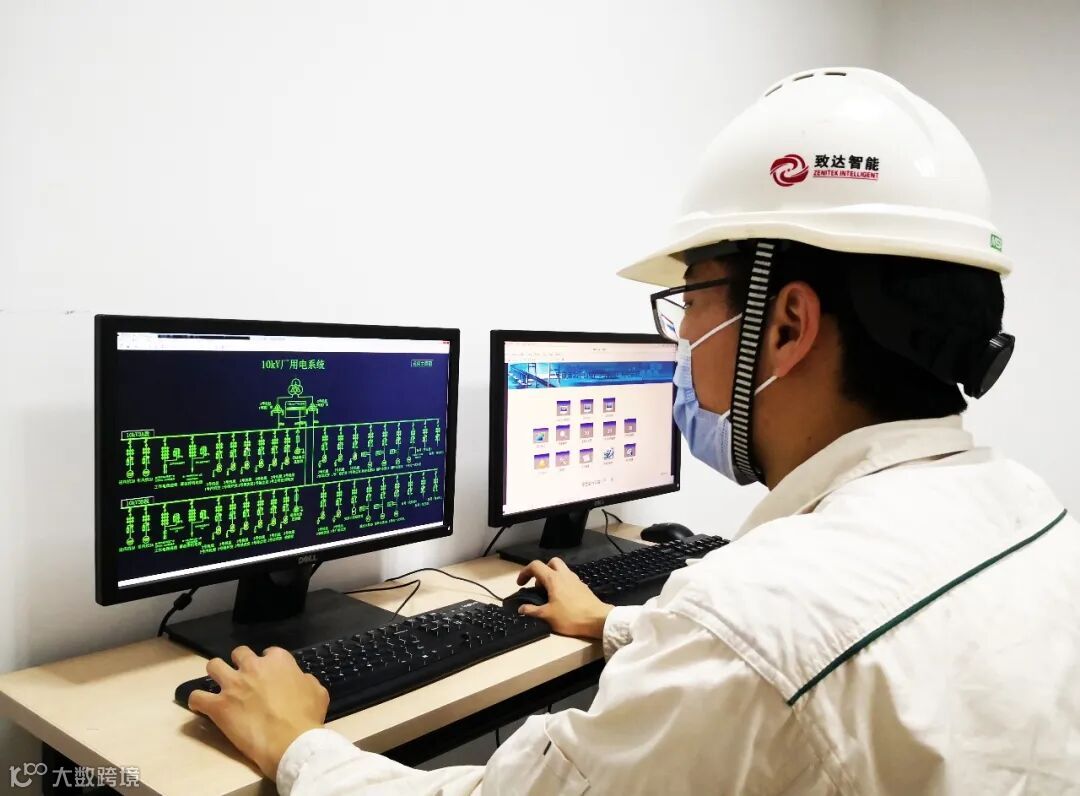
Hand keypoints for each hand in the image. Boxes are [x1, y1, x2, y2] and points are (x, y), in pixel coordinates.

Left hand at [188, 645, 329, 779]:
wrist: (290, 741)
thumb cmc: (307, 717)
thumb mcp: (317, 691)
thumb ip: (305, 680)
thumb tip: (299, 681)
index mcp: (278, 661)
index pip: (269, 652)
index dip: (268, 663)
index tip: (269, 675)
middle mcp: (253, 667)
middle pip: (239, 653)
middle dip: (240, 663)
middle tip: (244, 679)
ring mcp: (233, 685)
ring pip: (213, 666)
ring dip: (216, 674)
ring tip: (219, 686)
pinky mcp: (218, 706)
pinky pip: (197, 697)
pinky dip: (197, 701)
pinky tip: (202, 707)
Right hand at [515, 557, 612, 638]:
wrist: (597, 619)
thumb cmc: (571, 616)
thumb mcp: (547, 616)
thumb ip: (532, 611)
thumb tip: (521, 609)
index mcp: (553, 579)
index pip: (535, 566)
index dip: (524, 572)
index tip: (520, 584)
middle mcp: (565, 575)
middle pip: (551, 562)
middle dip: (542, 571)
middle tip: (538, 586)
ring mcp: (575, 579)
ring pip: (561, 570)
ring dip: (552, 577)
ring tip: (549, 595)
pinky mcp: (583, 587)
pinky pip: (569, 579)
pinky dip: (562, 584)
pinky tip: (561, 600)